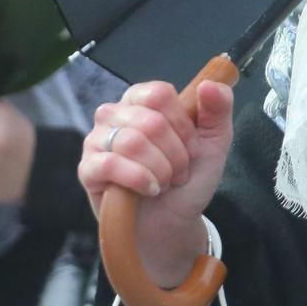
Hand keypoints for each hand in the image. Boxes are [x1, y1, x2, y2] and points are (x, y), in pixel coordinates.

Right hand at [77, 80, 234, 289]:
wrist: (172, 221)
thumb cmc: (188, 177)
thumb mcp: (214, 142)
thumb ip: (218, 109)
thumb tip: (210, 84)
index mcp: (143, 99)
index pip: (159, 94)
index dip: (183, 125)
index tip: (193, 148)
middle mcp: (115, 113)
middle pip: (149, 121)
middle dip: (175, 154)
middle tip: (179, 173)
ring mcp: (97, 140)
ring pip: (131, 142)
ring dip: (160, 169)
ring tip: (164, 182)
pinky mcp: (88, 169)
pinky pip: (110, 164)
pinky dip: (139, 179)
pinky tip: (150, 190)